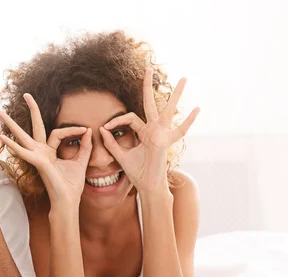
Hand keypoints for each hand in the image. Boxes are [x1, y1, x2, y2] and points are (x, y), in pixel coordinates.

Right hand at [0, 93, 91, 206]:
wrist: (68, 202)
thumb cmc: (72, 186)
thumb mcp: (81, 162)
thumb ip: (84, 146)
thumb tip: (88, 130)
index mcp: (50, 152)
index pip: (59, 132)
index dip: (73, 130)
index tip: (85, 131)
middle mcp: (41, 152)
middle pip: (35, 127)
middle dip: (32, 110)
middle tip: (26, 94)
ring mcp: (37, 157)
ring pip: (22, 137)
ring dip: (11, 125)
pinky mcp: (37, 163)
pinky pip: (23, 152)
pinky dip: (12, 145)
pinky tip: (1, 138)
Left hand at [100, 68, 199, 194]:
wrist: (146, 186)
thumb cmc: (137, 172)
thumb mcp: (120, 155)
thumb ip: (111, 143)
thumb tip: (102, 130)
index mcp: (143, 132)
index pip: (129, 117)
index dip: (116, 121)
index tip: (105, 128)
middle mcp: (153, 129)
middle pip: (150, 103)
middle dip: (148, 86)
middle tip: (149, 68)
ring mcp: (162, 134)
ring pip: (168, 110)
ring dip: (176, 94)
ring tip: (185, 78)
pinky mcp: (165, 142)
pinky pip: (179, 131)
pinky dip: (188, 122)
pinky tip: (196, 109)